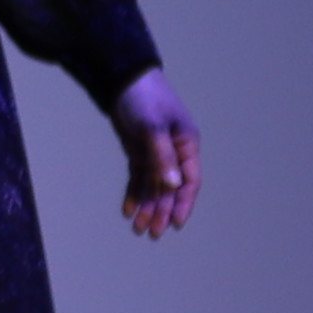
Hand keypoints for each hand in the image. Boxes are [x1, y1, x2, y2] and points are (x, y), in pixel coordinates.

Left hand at [113, 72, 199, 240]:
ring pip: (154, 185)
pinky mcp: (139, 152)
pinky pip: (138, 177)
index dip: (183, 203)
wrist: (123, 79)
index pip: (189, 180)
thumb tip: (172, 186)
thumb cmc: (144, 99)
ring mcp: (156, 153)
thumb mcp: (153, 127)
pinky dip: (134, 193)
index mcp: (187, 144)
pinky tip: (128, 209)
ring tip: (138, 227)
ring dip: (147, 206)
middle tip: (152, 233)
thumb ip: (162, 157)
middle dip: (162, 211)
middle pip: (170, 188)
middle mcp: (174, 152)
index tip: (176, 223)